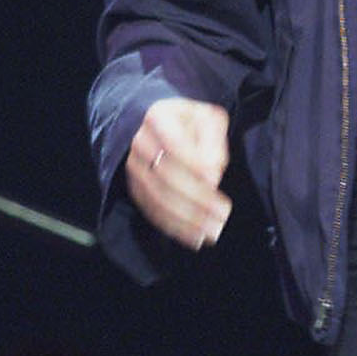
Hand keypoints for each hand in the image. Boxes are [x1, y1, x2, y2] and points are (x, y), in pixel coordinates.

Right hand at [125, 97, 233, 249]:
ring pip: (157, 198)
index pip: (174, 145)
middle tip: (222, 214)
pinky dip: (173, 227)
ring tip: (213, 231)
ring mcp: (133, 167)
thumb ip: (214, 142)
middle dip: (197, 199)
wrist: (160, 124)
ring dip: (187, 218)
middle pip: (165, 176)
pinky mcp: (134, 188)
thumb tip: (212, 174)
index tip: (216, 181)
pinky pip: (151, 211)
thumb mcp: (208, 119)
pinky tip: (194, 237)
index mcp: (158, 118)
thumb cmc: (191, 122)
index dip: (194, 165)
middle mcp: (140, 143)